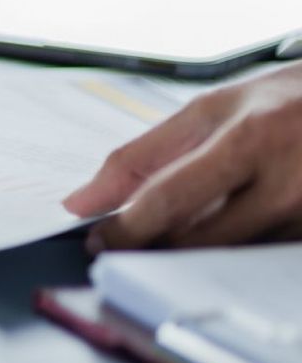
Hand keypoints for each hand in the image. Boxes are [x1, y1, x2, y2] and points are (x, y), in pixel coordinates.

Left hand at [63, 63, 301, 249]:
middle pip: (197, 240)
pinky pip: (258, 259)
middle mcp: (287, 182)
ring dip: (196, 249)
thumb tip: (82, 201)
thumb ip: (142, 156)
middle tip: (132, 242)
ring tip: (193, 220)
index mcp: (251, 138)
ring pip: (228, 255)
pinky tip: (231, 227)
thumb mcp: (211, 111)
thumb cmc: (285, 104)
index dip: (125, 227)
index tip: (99, 240)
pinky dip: (233, 249)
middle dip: (156, 245)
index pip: (169, 199)